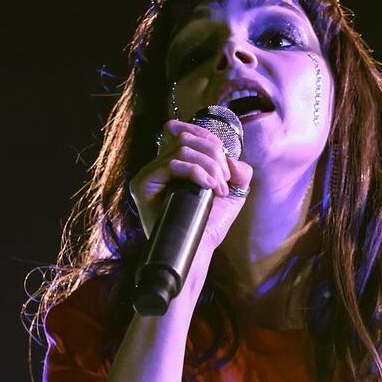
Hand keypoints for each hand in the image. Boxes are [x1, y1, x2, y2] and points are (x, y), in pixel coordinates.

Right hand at [129, 120, 253, 247]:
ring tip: (219, 189)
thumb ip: (239, 172)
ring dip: (209, 167)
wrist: (198, 250)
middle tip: (225, 182)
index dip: (206, 136)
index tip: (224, 159)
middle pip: (186, 138)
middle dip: (214, 156)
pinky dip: (197, 172)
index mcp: (174, 163)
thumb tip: (232, 158)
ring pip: (182, 150)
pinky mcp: (143, 184)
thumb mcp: (232, 193)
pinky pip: (172, 164)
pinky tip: (209, 188)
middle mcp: (158, 166)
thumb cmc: (210, 224)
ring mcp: (149, 174)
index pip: (182, 131)